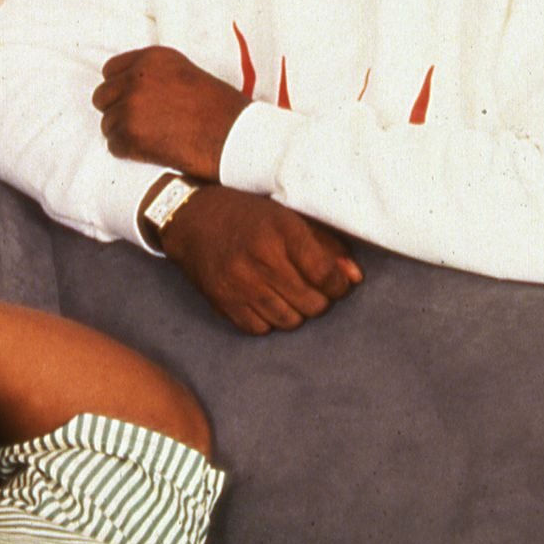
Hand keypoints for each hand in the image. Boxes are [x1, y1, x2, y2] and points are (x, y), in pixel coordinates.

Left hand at [93, 47, 249, 178]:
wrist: (235, 137)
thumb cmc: (218, 108)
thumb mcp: (184, 72)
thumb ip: (152, 74)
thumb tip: (126, 86)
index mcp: (151, 59)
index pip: (110, 70)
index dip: (120, 88)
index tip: (132, 100)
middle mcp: (136, 79)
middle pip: (102, 96)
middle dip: (116, 110)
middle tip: (139, 123)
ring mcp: (131, 107)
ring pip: (107, 124)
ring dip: (123, 134)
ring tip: (151, 139)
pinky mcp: (130, 136)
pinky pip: (114, 146)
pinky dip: (129, 153)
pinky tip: (151, 152)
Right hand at [160, 186, 361, 334]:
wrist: (189, 219)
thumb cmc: (245, 215)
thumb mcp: (287, 217)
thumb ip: (325, 245)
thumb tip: (354, 276)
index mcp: (282, 232)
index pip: (326, 274)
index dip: (340, 284)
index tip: (338, 282)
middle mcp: (261, 259)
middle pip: (312, 304)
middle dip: (320, 299)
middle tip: (313, 289)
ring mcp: (240, 284)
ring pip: (289, 321)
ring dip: (296, 312)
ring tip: (291, 295)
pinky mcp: (223, 302)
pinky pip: (260, 328)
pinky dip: (269, 320)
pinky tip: (267, 302)